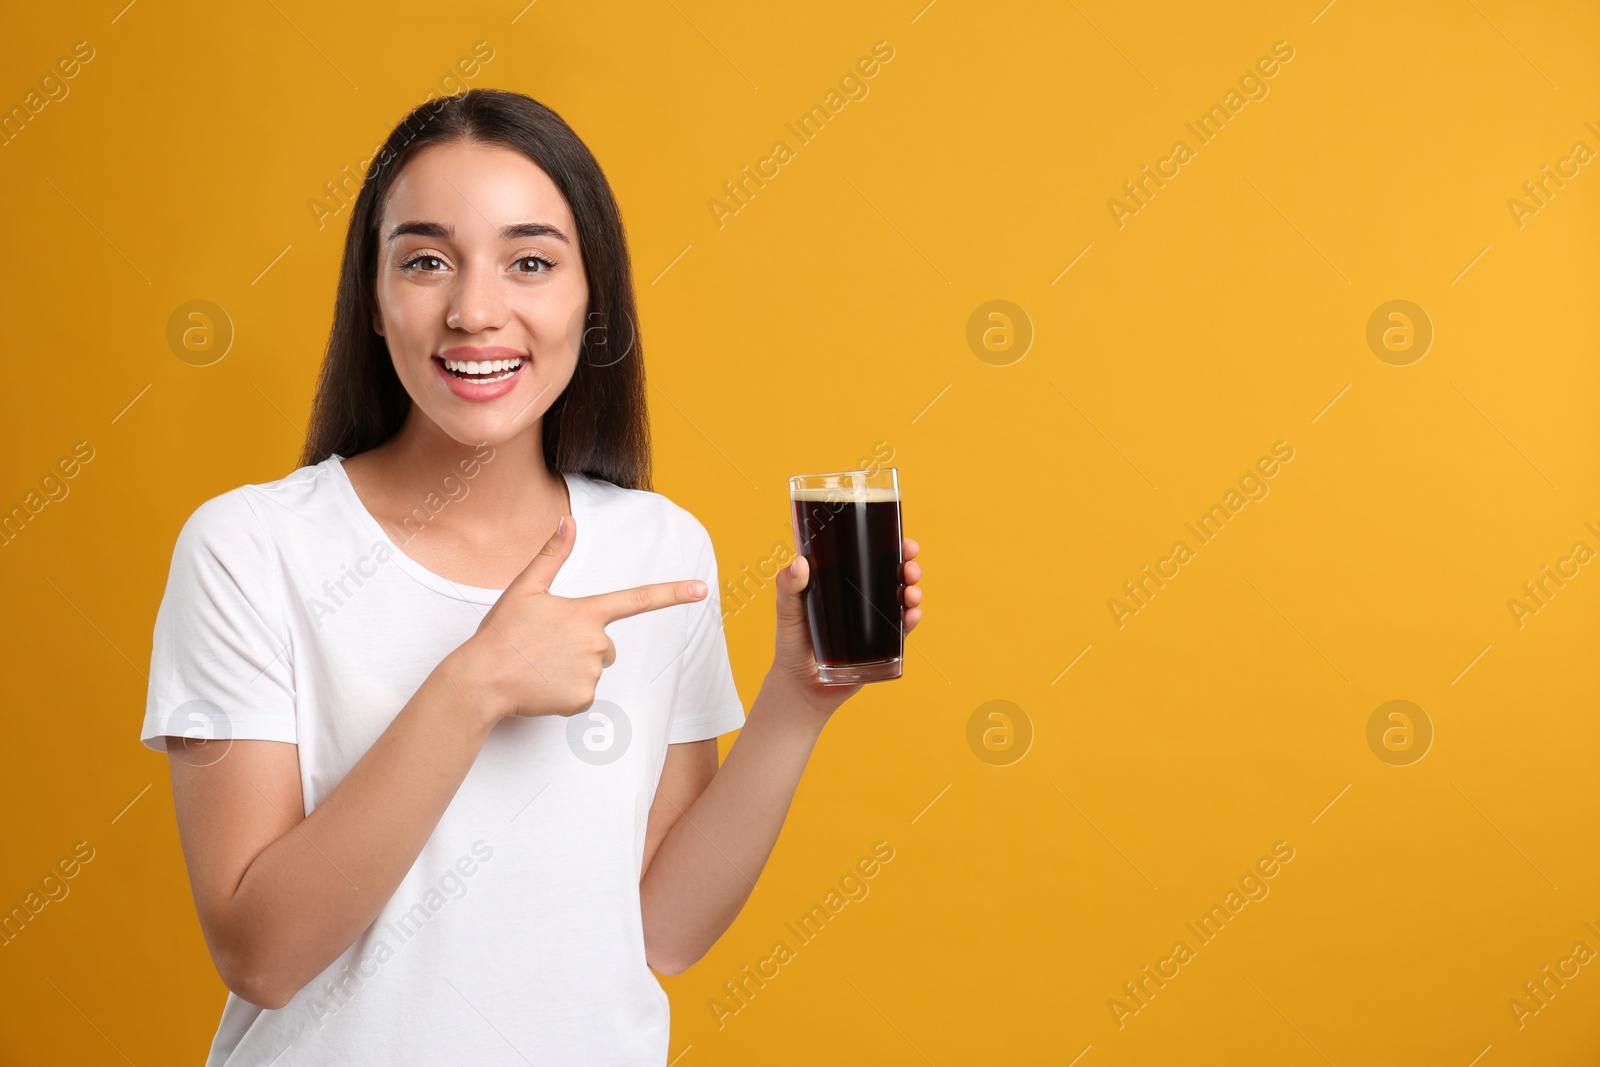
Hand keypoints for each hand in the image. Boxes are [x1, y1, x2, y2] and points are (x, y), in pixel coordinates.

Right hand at [455, 515, 707, 722]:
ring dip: (572, 670)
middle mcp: (597, 642)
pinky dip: (565, 694)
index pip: (638, 599)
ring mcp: (591, 672)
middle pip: (606, 645)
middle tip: (546, 648)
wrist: (481, 679)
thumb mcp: (525, 589)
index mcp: (586, 612)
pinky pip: (583, 695)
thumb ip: (551, 556)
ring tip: (540, 667)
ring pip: (594, 670)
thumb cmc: (502, 633)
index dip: (673, 593)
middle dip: (582, 647)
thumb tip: (568, 521)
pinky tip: (542, 687)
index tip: (702, 589)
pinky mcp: (583, 699)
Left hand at [770, 537, 923, 718]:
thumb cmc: (792, 643)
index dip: (891, 545)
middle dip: (908, 566)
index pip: (871, 556)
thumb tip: (800, 563)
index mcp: (844, 581)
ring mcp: (874, 621)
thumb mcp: (787, 611)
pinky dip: (911, 619)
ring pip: (903, 598)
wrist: (801, 686)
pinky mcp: (881, 645)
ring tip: (910, 592)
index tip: (903, 541)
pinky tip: (911, 614)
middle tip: (909, 566)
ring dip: (913, 591)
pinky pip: (902, 629)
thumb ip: (787, 587)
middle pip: (893, 574)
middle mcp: (863, 597)